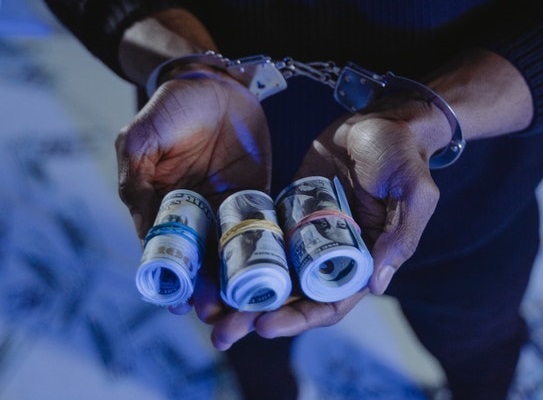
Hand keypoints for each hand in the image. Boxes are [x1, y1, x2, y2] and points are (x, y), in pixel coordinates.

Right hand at [116, 73, 270, 315]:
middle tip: (222, 317)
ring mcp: (229, 210)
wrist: (219, 84)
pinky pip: (264, 232)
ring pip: (234, 257)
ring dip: (239, 285)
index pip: (167, 254)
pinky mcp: (259, 199)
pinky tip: (277, 277)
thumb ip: (138, 178)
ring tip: (249, 310)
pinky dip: (269, 256)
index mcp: (164, 207)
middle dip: (210, 294)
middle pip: (203, 264)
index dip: (175, 281)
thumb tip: (141, 229)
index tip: (183, 304)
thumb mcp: (144, 137)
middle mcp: (197, 216)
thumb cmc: (175, 106)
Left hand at [199, 96, 448, 348]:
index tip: (265, 326)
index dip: (299, 319)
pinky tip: (211, 265)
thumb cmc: (403, 155)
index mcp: (363, 260)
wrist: (380, 119)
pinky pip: (262, 237)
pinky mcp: (289, 210)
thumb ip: (400, 237)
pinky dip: (239, 254)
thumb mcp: (413, 193)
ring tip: (208, 309)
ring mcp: (307, 233)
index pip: (330, 303)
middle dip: (257, 316)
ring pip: (272, 273)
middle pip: (293, 297)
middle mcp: (332, 255)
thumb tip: (376, 286)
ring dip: (242, 293)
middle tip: (222, 332)